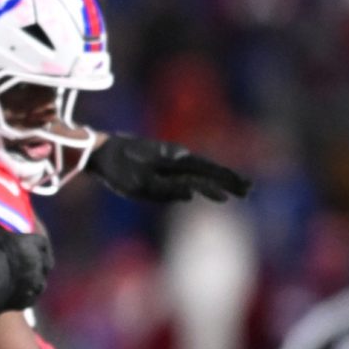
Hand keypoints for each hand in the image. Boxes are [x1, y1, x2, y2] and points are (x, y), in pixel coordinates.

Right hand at [0, 224, 52, 313]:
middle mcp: (35, 264)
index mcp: (28, 245)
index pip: (42, 243)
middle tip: (28, 265)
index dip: (35, 246)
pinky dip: (24, 297)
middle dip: (38, 264)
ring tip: (22, 283)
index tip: (30, 247)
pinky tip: (15, 296)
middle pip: (46, 264)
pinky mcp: (23, 302)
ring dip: (33, 282)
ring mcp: (31, 285)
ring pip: (40, 284)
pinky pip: (30, 299)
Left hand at [87, 134, 251, 203]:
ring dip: (215, 185)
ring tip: (230, 195)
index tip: (245, 188)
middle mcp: (177, 158)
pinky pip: (184, 177)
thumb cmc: (119, 169)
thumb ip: (167, 190)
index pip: (209, 171)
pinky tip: (203, 193)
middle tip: (248, 191)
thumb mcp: (141, 184)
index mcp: (176, 159)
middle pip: (208, 171)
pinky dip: (198, 184)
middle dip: (228, 181)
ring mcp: (168, 162)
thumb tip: (192, 194)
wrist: (100, 153)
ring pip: (197, 174)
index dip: (227, 180)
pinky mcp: (159, 167)